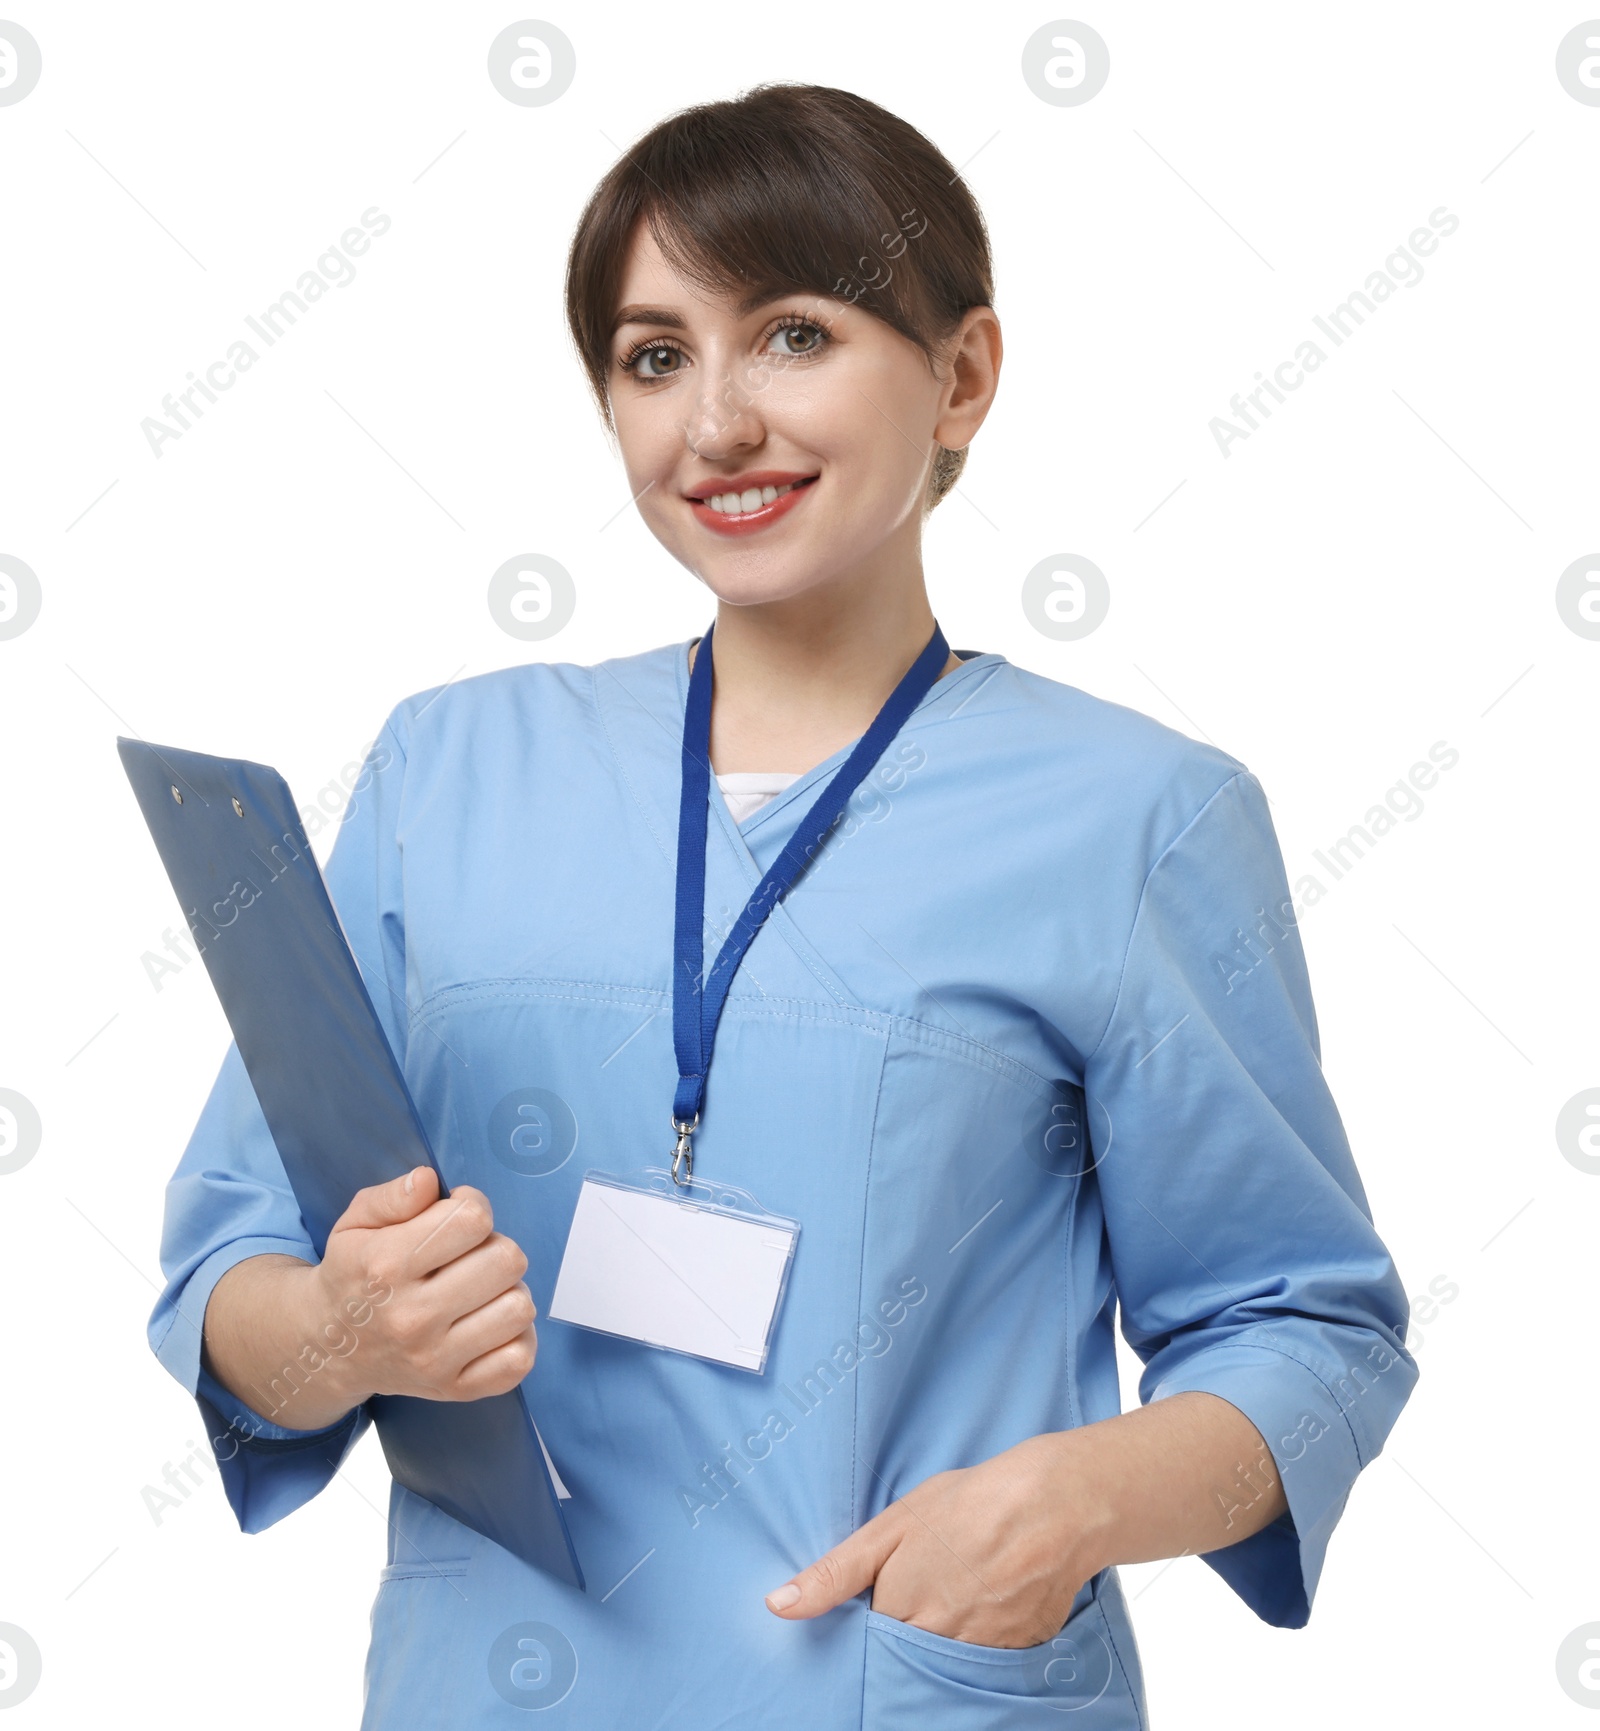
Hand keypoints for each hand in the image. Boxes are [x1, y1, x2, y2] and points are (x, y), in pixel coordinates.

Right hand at [314, 1165, 537, 1404]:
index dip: (473, 1206)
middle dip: (494, 1246)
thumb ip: (393, 1196)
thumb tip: (429, 1181)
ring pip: (519, 1307)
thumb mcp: (355, 1224)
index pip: (471, 1220)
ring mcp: (435, 1360)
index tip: (459, 1216)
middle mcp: (412, 1317)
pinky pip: (519, 1360)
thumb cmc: (353, 1275)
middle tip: (470, 1255)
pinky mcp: (453, 1390)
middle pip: (506, 1260)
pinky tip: (489, 1322)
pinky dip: (516, 1336)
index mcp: (386, 1266)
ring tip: (479, 1290)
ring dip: (507, 1290)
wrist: (328, 1349)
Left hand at [763, 1433, 1111, 1647]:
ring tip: (957, 1595)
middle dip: (907, 1634)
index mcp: (900, 1613)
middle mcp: (939, 1645)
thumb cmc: (968, 1504)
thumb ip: (834, 1572)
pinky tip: (989, 1604)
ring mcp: (982, 1655)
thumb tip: (778, 1606)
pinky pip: (986, 1664)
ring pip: (944, 1664)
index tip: (882, 1601)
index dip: (872, 1621)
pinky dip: (982, 1641)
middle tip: (924, 1593)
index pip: (867, 1645)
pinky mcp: (1019, 1656)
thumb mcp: (891, 1526)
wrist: (1054, 1504)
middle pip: (905, 1659)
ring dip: (943, 1638)